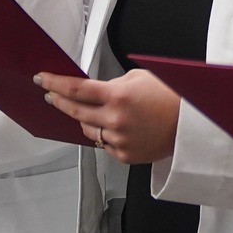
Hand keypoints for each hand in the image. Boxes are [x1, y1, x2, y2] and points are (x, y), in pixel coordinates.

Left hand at [37, 69, 179, 163]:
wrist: (190, 124)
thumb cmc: (168, 96)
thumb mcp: (138, 78)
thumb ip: (111, 85)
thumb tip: (92, 91)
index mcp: (118, 96)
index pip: (75, 89)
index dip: (54, 83)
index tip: (42, 80)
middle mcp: (115, 119)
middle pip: (74, 111)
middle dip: (58, 101)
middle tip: (50, 95)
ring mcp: (118, 139)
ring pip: (87, 130)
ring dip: (85, 119)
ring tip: (95, 111)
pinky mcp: (124, 155)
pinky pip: (103, 144)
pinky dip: (104, 135)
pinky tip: (114, 127)